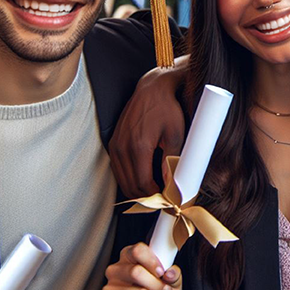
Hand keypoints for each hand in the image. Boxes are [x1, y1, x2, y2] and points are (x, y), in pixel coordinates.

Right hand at [110, 56, 188, 196]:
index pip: (143, 185)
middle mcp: (122, 147)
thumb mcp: (175, 134)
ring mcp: (115, 146)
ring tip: (157, 191)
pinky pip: (119, 171)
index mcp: (138, 146)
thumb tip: (172, 185)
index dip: (156, 197)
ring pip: (123, 181)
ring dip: (138, 190)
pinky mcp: (113, 144)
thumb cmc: (167, 109)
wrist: (152, 90)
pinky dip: (131, 180)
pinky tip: (146, 179)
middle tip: (164, 199)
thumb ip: (172, 161)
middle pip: (131, 187)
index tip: (169, 200)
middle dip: (148, 198)